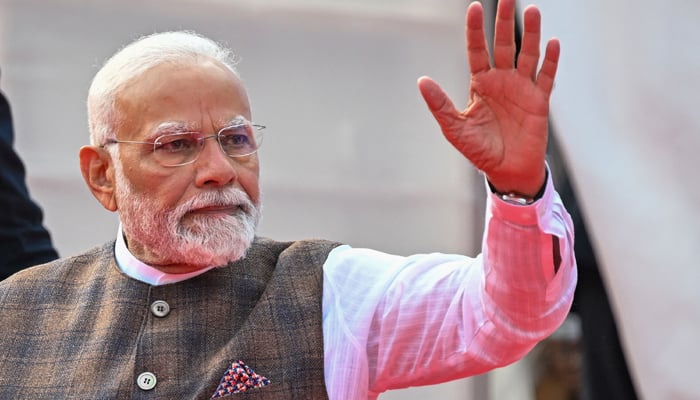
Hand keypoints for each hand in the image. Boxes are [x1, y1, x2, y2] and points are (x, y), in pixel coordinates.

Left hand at [418, 0, 558, 196]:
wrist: (506, 171)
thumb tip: (422, 81)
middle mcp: (502, 81)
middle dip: (504, 21)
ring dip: (531, 33)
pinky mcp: (539, 101)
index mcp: (481, 84)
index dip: (475, 30)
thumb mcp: (455, 128)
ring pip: (527, 54)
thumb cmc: (480, 150)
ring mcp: (522, 88)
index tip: (474, 7)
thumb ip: (440, 105)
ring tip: (532, 11)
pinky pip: (546, 77)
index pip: (477, 50)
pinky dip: (550, 61)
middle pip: (504, 44)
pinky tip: (552, 43)